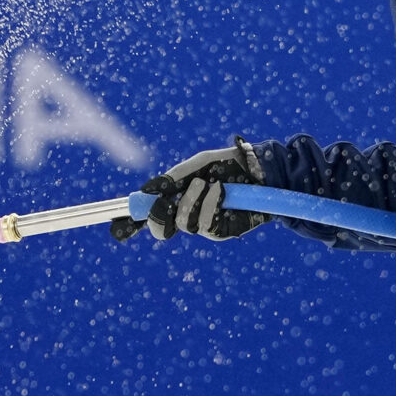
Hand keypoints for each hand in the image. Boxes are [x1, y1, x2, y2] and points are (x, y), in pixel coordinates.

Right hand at [111, 139, 267, 241]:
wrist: (261, 169)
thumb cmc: (229, 164)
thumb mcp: (199, 164)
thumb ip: (175, 176)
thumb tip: (147, 189)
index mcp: (180, 200)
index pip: (155, 217)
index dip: (142, 217)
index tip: (135, 209)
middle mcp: (190, 216)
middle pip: (162, 229)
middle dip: (161, 214)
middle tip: (164, 202)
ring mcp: (206, 225)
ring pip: (184, 224)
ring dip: (192, 202)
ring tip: (206, 182)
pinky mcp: (223, 232)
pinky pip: (207, 225)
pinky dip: (210, 205)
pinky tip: (220, 190)